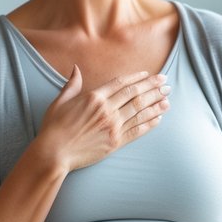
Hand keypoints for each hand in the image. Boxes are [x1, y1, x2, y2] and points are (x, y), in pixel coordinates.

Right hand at [36, 68, 169, 172]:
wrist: (54, 152)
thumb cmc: (54, 127)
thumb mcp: (60, 101)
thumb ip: (72, 84)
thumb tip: (76, 68)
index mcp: (94, 97)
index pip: (122, 84)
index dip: (138, 78)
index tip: (149, 75)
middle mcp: (107, 110)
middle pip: (135, 95)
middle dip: (153, 87)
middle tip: (166, 82)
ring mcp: (113, 126)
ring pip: (140, 111)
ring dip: (155, 104)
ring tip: (168, 98)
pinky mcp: (115, 142)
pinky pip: (137, 130)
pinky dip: (149, 123)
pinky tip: (158, 118)